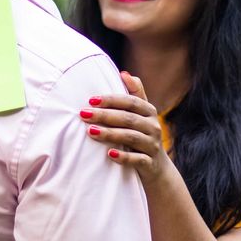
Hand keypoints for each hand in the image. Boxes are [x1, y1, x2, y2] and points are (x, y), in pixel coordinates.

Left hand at [78, 71, 172, 186]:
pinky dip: (124, 157)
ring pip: (131, 137)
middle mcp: (153, 126)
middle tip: (84, 114)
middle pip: (128, 118)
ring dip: (110, 134)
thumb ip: (135, 93)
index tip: (91, 100)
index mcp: (149, 111)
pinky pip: (137, 159)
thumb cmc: (142, 134)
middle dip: (105, 115)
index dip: (111, 100)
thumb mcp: (141, 114)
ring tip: (91, 132)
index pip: (131, 102)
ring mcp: (152, 145)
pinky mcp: (150, 163)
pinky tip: (109, 154)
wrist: (157, 167)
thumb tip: (123, 73)